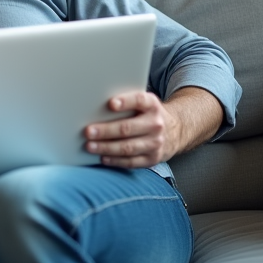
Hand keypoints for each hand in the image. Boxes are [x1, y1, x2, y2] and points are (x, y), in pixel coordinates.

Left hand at [84, 87, 221, 168]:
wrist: (174, 131)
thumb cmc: (147, 115)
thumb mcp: (143, 103)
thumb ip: (126, 103)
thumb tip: (96, 106)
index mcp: (152, 105)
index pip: (139, 100)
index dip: (125, 102)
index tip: (111, 103)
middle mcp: (155, 124)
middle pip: (127, 128)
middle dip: (106, 130)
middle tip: (88, 131)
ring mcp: (155, 143)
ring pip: (127, 147)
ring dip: (106, 147)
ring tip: (90, 146)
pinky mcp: (152, 159)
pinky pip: (131, 162)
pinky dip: (115, 161)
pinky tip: (103, 157)